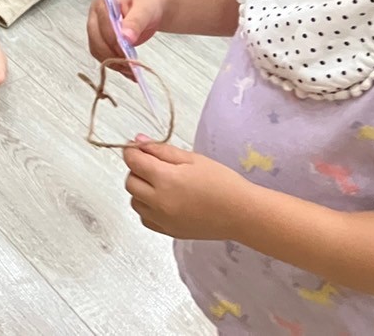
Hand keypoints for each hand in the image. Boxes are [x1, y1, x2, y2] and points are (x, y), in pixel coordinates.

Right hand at [87, 0, 165, 67]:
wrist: (152, 6)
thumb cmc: (148, 2)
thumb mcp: (145, 8)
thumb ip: (135, 21)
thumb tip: (125, 38)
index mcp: (103, 3)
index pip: (103, 24)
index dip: (114, 40)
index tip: (127, 52)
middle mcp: (96, 17)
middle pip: (96, 39)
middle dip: (112, 54)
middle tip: (129, 65)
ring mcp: (98, 30)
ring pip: (98, 50)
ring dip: (113, 63)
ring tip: (131, 70)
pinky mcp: (103, 41)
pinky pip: (104, 56)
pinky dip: (115, 65)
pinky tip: (129, 71)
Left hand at [123, 140, 250, 239]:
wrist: (242, 213)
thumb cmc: (222, 182)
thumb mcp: (192, 159)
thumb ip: (161, 150)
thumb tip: (136, 141)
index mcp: (165, 179)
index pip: (133, 162)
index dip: (132, 152)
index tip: (139, 148)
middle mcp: (159, 202)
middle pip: (130, 182)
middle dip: (137, 170)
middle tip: (154, 166)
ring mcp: (162, 220)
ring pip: (135, 202)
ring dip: (141, 190)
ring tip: (161, 185)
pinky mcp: (169, 232)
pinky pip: (145, 218)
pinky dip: (148, 208)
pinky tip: (164, 202)